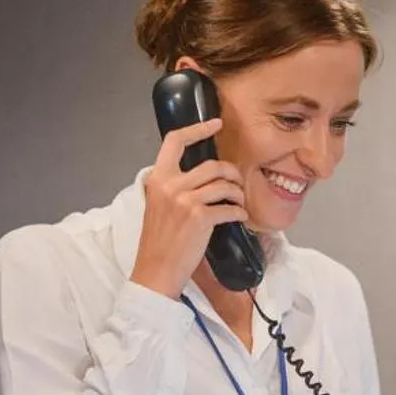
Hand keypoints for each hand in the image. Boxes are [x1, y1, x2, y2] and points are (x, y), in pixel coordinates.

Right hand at [129, 119, 247, 298]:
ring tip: (238, 202)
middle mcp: (171, 185)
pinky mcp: (201, 217)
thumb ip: (171, 186)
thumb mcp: (157, 205)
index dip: (198, 129)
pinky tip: (239, 217)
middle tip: (236, 182)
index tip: (216, 124)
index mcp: (158, 179)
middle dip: (231, 173)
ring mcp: (186, 200)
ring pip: (224, 185)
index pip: (175, 141)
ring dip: (237, 193)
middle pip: (212, 164)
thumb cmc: (158, 241)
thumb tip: (197, 176)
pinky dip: (239, 212)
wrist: (156, 270)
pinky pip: (230, 208)